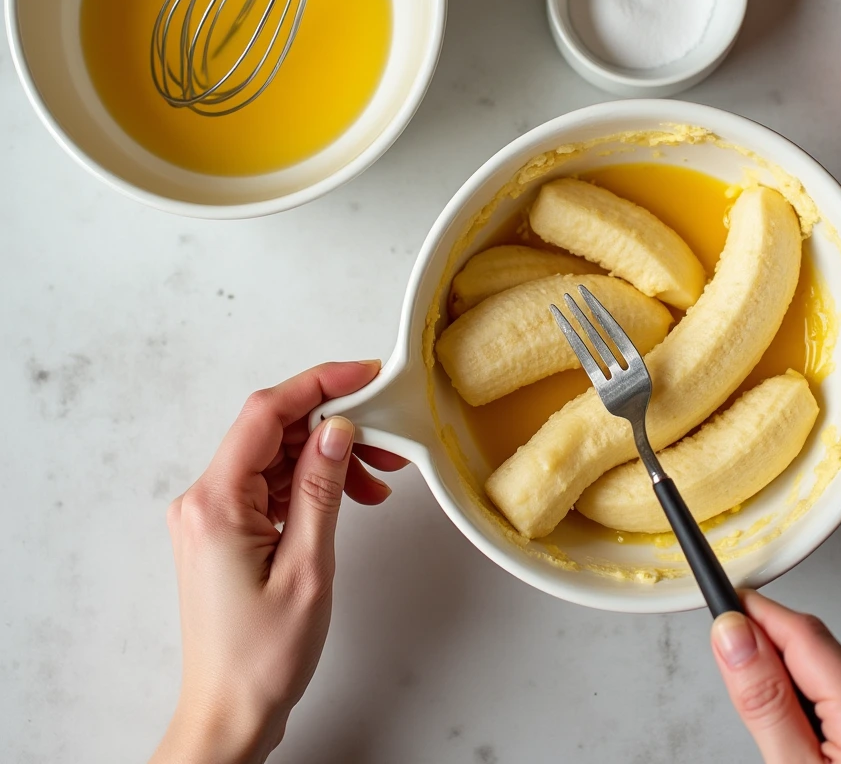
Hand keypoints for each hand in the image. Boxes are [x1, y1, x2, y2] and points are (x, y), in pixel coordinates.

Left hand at [151, 360, 407, 763]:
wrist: (230, 714)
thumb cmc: (262, 657)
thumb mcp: (307, 566)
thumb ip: (321, 488)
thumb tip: (336, 428)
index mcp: (215, 502)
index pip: (265, 414)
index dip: (318, 384)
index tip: (364, 375)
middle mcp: (204, 499)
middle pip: (273, 431)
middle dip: (333, 425)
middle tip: (387, 438)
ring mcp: (213, 514)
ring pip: (277, 456)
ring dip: (328, 457)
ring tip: (378, 478)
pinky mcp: (225, 529)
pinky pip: (272, 484)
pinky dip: (313, 482)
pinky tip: (350, 496)